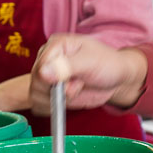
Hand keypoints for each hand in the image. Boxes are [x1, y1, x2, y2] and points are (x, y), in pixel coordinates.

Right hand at [30, 33, 147, 115]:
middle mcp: (47, 59)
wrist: (116, 78)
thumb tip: (43, 72)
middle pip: (36, 82)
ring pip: (37, 95)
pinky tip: (71, 98)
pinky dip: (55, 107)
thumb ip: (68, 66)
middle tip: (79, 85)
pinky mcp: (48, 90)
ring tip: (77, 88)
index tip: (74, 80)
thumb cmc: (107, 64)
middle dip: (59, 90)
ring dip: (58, 99)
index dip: (55, 80)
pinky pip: (40, 104)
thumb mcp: (91, 62)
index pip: (40, 67)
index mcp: (56, 45)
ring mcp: (47, 75)